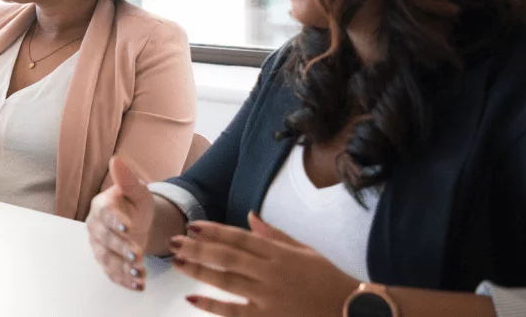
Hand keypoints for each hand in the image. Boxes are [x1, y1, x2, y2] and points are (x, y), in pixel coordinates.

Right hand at [87, 157, 152, 290]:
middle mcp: (95, 227)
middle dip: (121, 248)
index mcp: (101, 207)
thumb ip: (127, 179)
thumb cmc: (135, 205)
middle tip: (137, 254)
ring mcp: (99, 247)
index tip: (128, 226)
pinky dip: (124, 280)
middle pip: (105, 239)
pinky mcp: (106, 262)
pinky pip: (112, 273)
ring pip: (108, 259)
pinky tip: (138, 284)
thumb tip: (116, 159)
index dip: (115, 220)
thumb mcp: (137, 191)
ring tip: (140, 273)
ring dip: (123, 268)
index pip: (105, 214)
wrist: (138, 223)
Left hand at [171, 212, 358, 315]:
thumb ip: (275, 236)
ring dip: (199, 271)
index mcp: (280, 254)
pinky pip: (234, 313)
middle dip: (199, 248)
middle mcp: (271, 273)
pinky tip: (192, 299)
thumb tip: (250, 217)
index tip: (193, 226)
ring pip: (226, 281)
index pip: (241, 238)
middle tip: (175, 241)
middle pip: (227, 257)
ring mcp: (268, 297)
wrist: (350, 311)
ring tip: (177, 263)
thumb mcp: (306, 251)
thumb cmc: (328, 280)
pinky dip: (212, 306)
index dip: (215, 231)